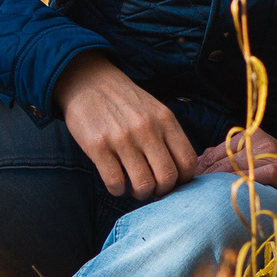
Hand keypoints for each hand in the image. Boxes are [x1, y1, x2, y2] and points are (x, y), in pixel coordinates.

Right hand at [57, 53, 198, 199]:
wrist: (89, 83)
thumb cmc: (125, 102)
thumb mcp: (155, 111)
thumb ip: (168, 136)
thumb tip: (179, 174)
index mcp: (165, 120)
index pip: (187, 161)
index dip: (183, 180)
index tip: (172, 182)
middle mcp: (147, 129)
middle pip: (167, 178)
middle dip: (161, 191)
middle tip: (152, 189)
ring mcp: (122, 138)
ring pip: (143, 185)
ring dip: (140, 194)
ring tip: (133, 187)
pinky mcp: (98, 147)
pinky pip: (115, 183)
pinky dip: (118, 190)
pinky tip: (117, 183)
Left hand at [199, 128, 276, 197]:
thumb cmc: (276, 179)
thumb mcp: (252, 162)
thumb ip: (227, 159)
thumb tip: (198, 162)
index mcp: (252, 135)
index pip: (216, 152)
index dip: (201, 169)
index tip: (190, 184)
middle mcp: (262, 142)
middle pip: (223, 162)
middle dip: (207, 179)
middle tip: (193, 195)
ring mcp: (274, 156)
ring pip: (237, 168)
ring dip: (220, 184)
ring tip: (207, 199)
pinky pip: (257, 177)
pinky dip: (243, 185)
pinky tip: (233, 196)